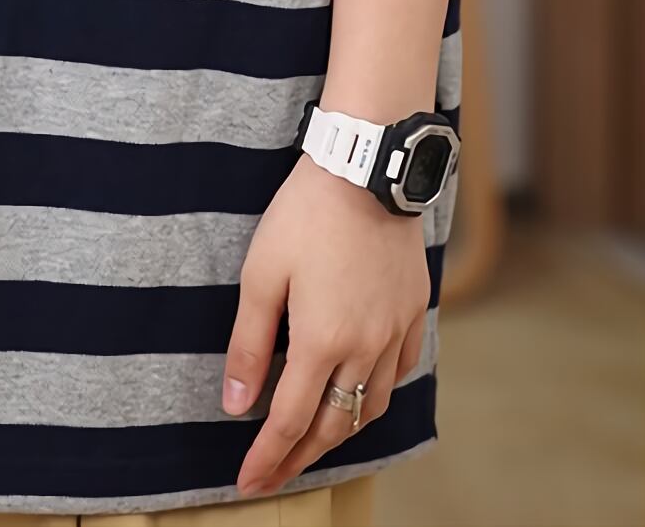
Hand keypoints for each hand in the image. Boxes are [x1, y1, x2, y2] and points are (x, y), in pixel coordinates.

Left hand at [223, 153, 429, 496]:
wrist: (366, 170)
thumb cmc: (305, 216)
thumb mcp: (260, 275)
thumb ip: (249, 345)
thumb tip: (237, 406)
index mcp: (322, 342)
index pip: (291, 422)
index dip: (269, 458)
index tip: (249, 482)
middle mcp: (365, 348)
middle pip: (334, 425)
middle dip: (301, 457)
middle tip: (275, 475)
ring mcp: (395, 332)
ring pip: (372, 405)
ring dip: (341, 432)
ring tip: (315, 442)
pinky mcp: (414, 311)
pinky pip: (401, 371)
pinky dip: (378, 394)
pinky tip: (363, 392)